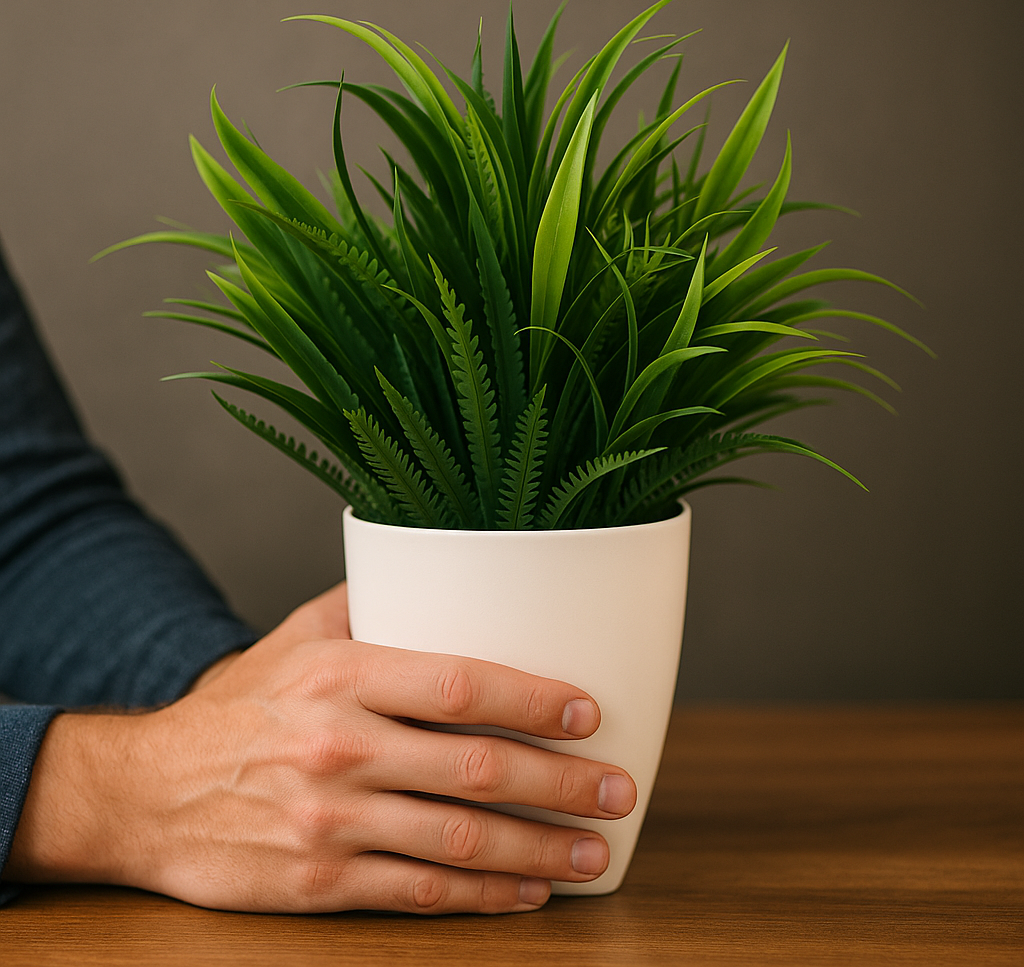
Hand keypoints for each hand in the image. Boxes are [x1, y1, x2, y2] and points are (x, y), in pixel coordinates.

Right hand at [5, 583, 635, 914]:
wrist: (145, 792)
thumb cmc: (236, 708)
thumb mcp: (293, 638)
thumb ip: (368, 602)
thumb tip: (439, 566)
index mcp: (341, 676)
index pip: (460, 685)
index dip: (535, 700)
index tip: (591, 711)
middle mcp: (340, 748)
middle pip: (476, 769)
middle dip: (562, 782)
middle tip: (619, 789)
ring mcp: (330, 823)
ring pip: (460, 842)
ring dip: (540, 850)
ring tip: (595, 850)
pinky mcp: (319, 884)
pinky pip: (419, 894)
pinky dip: (484, 898)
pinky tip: (527, 893)